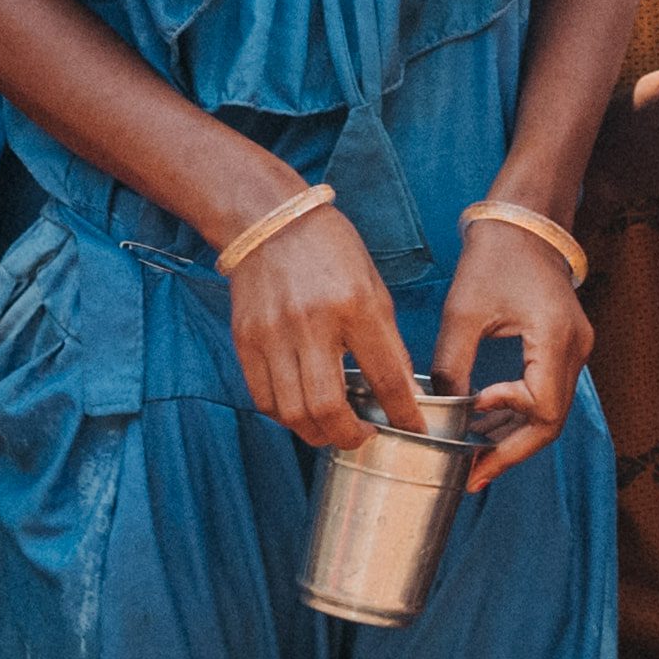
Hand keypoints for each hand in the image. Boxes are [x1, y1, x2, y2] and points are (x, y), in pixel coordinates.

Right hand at [220, 194, 419, 453]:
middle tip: (363, 437)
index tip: (412, 428)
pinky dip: (286, 416)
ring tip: (334, 429)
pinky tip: (303, 411)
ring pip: (293, 412)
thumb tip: (402, 392)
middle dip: (350, 436)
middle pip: (328, 406)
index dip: (403, 413)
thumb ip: (388, 342)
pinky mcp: (246, 341)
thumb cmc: (331, 251)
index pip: (384, 376)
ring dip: (317, 433)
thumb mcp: (374, 288)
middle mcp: (312, 324)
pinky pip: (264, 398)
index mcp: (355, 306)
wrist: (271, 222)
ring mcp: (273, 334)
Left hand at [431, 239, 572, 475]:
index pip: (541, 408)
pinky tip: (488, 424)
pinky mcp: (566, 347)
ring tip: (475, 457)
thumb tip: (441, 411)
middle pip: (552, 422)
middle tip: (474, 475)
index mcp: (555, 338)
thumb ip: (453, 365)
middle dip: (512, 451)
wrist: (524, 220)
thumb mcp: (464, 312)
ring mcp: (576, 349)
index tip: (469, 420)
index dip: (506, 424)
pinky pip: (548, 392)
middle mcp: (576, 349)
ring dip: (516, 436)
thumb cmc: (494, 257)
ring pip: (552, 412)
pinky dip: (521, 413)